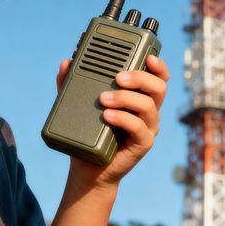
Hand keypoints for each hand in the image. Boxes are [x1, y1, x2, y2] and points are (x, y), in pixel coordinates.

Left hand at [54, 55, 169, 190]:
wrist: (88, 169)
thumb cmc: (90, 133)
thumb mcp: (80, 105)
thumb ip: (72, 83)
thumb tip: (65, 63)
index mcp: (140, 98)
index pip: (158, 78)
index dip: (158, 65)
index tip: (147, 57)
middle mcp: (149, 111)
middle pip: (159, 87)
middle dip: (141, 78)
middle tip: (118, 78)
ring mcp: (148, 128)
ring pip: (149, 106)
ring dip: (126, 98)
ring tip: (104, 99)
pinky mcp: (143, 144)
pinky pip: (139, 128)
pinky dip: (123, 118)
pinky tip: (107, 116)